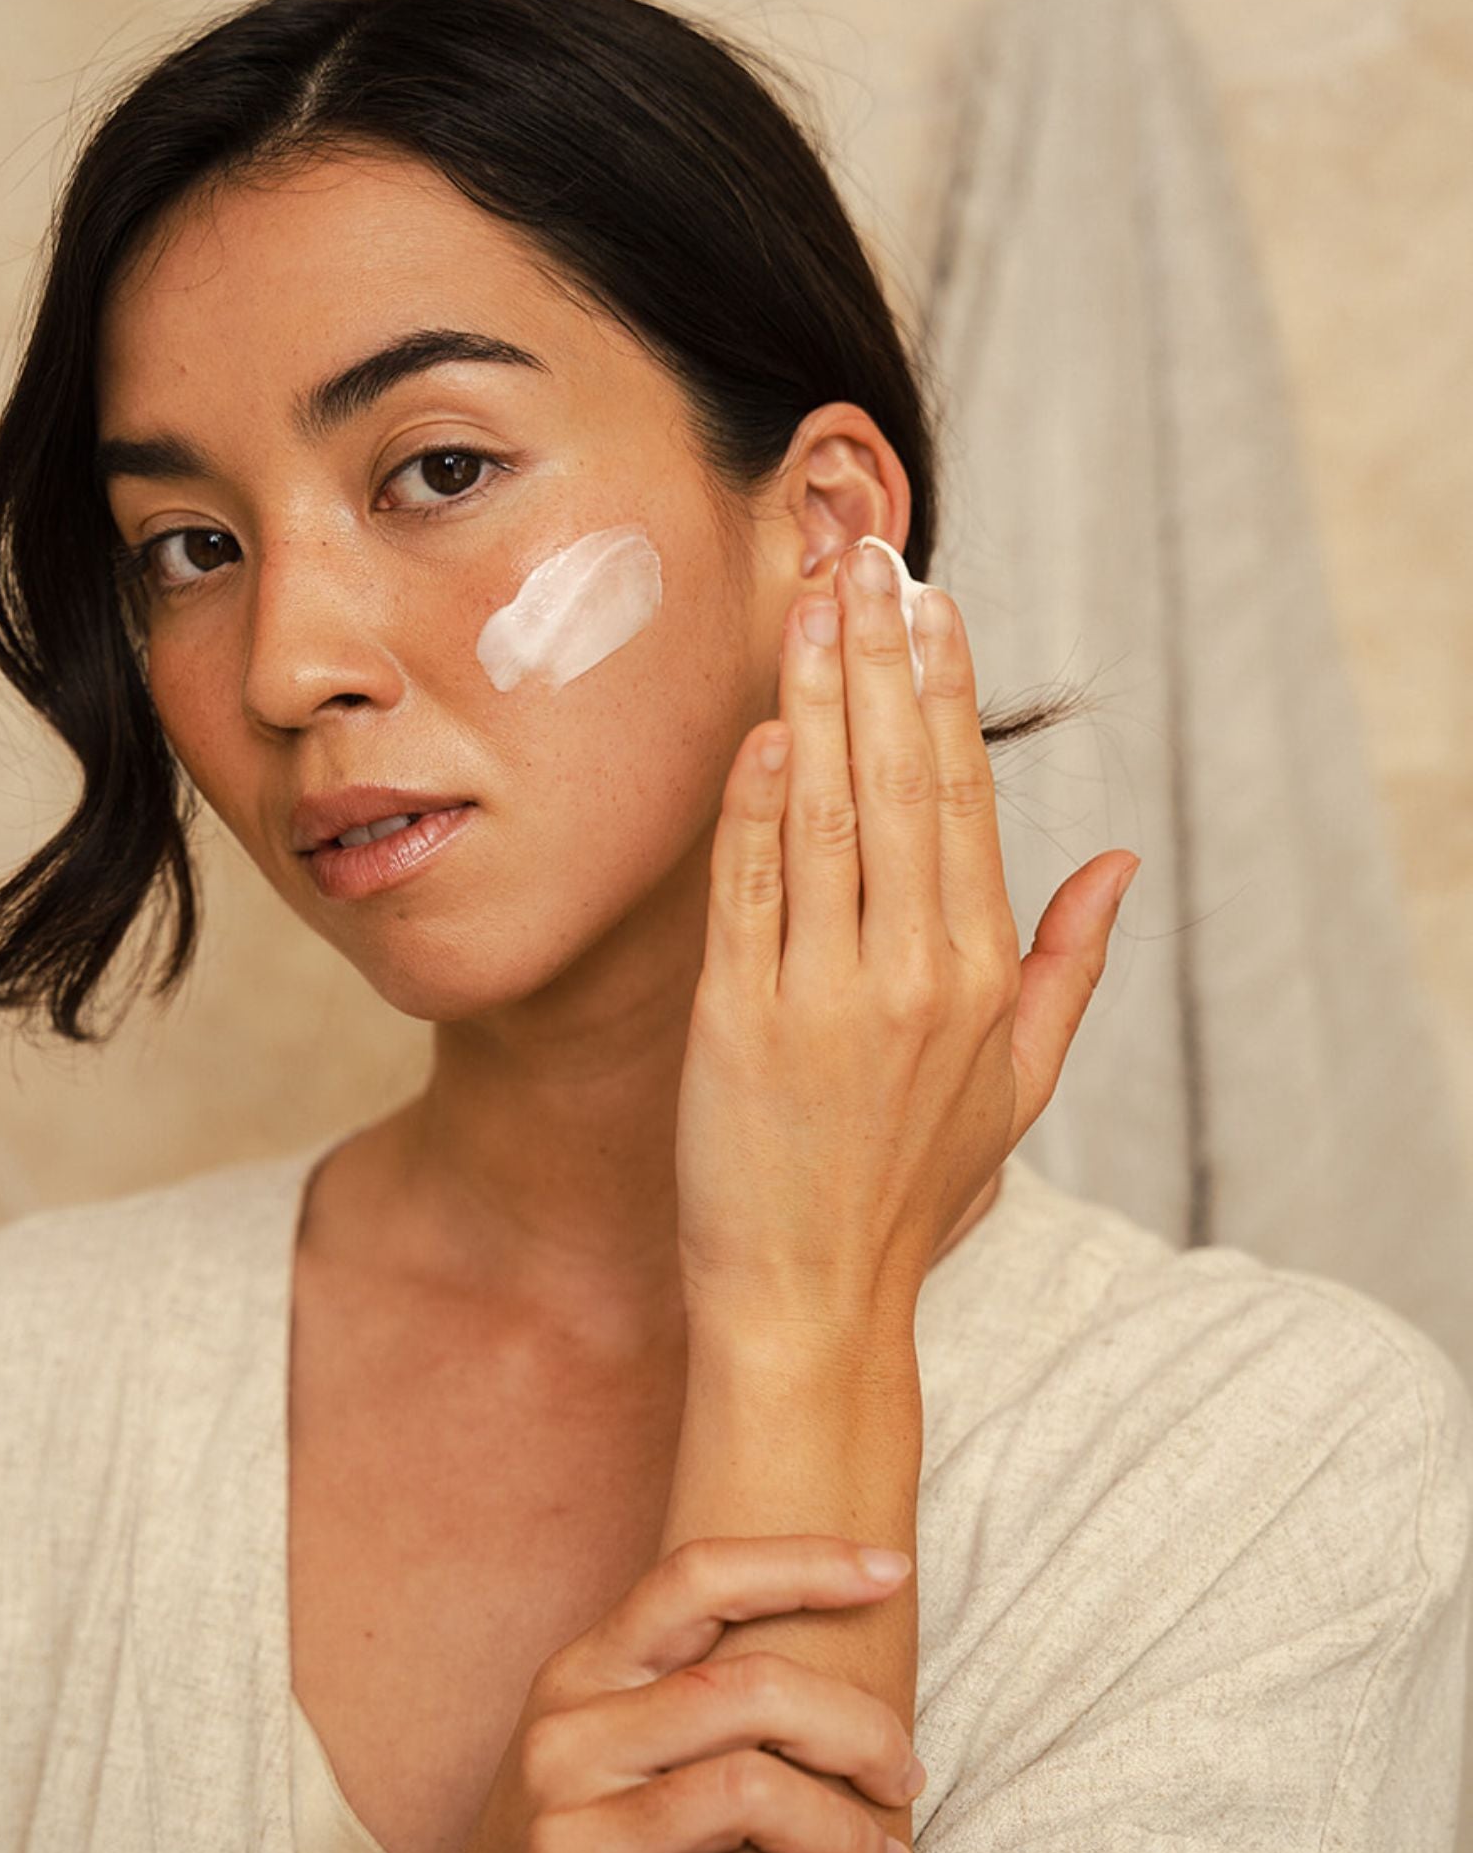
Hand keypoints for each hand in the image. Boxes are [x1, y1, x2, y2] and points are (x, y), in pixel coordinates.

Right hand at [355, 1536, 919, 1852]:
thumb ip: (679, 1709)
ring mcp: (561, 1836)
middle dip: (856, 1726)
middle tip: (905, 1777)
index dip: (802, 1561)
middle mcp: (562, 1739)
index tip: (890, 1568)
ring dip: (845, 1832)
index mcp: (575, 1680)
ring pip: (748, 1793)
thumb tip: (829, 1662)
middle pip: (747, 1688)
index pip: (694, 1577)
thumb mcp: (594, 1771)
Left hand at [675, 539, 1136, 1322]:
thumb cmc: (911, 1189)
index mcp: (976, 976)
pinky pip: (744, 892)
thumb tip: (1119, 860)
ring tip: (810, 605)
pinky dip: (750, 807)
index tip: (931, 602)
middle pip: (897, 783)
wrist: (809, 1298)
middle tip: (863, 554)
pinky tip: (759, 731)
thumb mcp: (1018, 1084)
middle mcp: (906, 975)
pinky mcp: (733, 1024)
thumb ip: (1069, 965)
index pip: (963, 800)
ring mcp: (817, 996)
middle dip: (880, 658)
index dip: (945, 692)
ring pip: (821, 817)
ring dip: (815, 702)